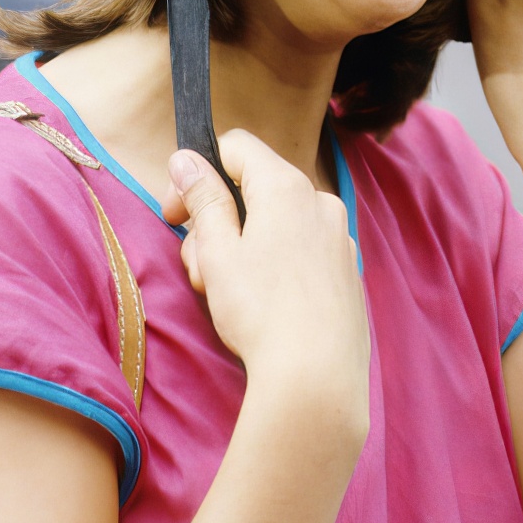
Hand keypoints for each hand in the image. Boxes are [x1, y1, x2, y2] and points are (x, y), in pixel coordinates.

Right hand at [162, 133, 369, 430]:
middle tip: (200, 269)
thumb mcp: (217, 251)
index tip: (175, 213)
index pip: (236, 147)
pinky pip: (302, 251)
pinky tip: (264, 309)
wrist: (318, 376)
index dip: (198, 173)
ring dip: (243, 249)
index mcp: (287, 186)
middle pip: (254, 190)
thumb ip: (203, 199)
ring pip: (277, 224)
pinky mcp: (346, 272)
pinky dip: (276, 266)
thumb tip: (186, 159)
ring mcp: (339, 237)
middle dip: (218, 222)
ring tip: (228, 298)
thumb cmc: (261, 311)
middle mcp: (320, 201)